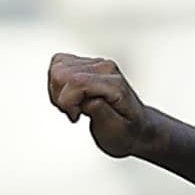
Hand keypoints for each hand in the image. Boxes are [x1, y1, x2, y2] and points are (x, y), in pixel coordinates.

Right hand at [45, 52, 164, 159]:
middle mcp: (105, 68)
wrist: (136, 127)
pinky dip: (58, 85)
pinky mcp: (86, 64)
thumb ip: (99, 111)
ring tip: (75, 106)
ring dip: (59, 91)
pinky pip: (59, 66)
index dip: (67, 102)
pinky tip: (72, 97)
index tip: (76, 116)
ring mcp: (95, 64)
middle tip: (76, 112)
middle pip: (61, 73)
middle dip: (61, 97)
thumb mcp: (115, 130)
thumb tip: (87, 98)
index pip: (76, 81)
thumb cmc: (127, 131)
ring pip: (57, 68)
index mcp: (114, 84)